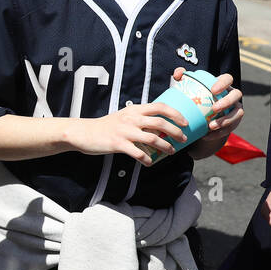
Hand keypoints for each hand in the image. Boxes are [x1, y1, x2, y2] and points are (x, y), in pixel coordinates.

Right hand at [69, 102, 187, 164]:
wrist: (85, 133)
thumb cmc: (106, 126)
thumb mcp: (124, 116)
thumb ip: (140, 118)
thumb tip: (159, 124)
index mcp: (134, 110)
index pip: (160, 107)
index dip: (175, 114)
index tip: (185, 123)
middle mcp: (131, 118)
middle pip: (160, 123)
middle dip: (176, 132)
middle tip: (183, 139)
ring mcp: (125, 131)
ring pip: (152, 138)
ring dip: (166, 146)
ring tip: (171, 152)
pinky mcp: (118, 144)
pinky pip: (138, 153)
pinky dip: (148, 159)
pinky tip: (151, 163)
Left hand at [186, 69, 243, 156]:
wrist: (201, 118)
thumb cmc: (195, 98)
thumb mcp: (187, 88)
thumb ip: (182, 77)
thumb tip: (178, 73)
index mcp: (222, 85)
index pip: (227, 79)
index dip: (223, 83)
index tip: (213, 90)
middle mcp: (232, 95)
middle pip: (236, 95)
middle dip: (227, 101)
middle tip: (214, 108)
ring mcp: (235, 108)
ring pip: (238, 113)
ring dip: (225, 120)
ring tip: (211, 126)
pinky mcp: (235, 122)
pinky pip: (231, 127)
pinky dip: (219, 133)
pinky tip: (207, 135)